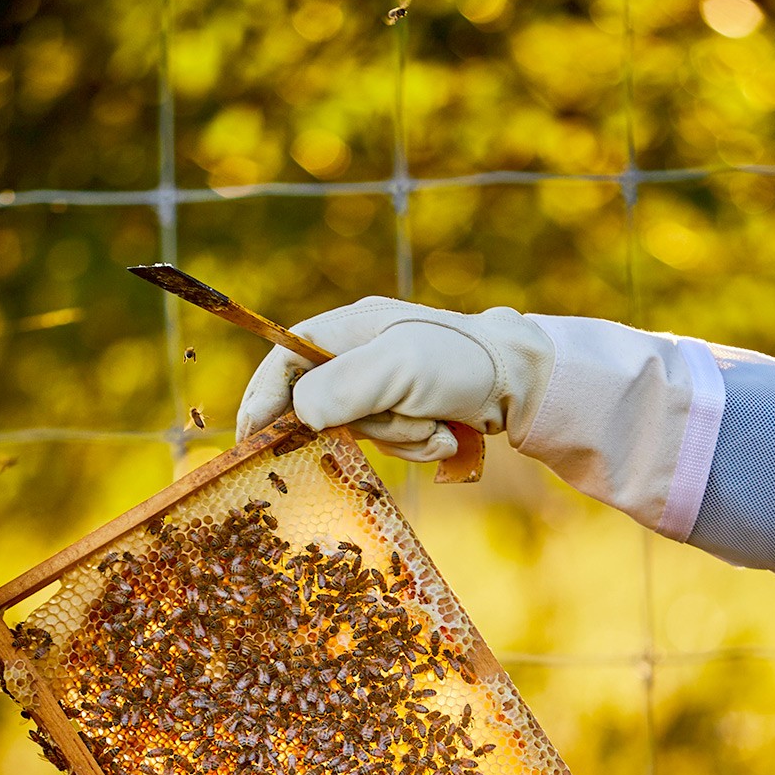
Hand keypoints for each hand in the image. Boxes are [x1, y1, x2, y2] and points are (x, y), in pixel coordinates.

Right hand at [235, 297, 553, 461]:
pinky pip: (391, 443)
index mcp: (346, 328)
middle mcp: (358, 354)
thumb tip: (299, 414)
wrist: (523, 383)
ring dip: (400, 439)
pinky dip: (418, 446)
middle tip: (404, 422)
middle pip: (322, 407)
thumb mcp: (397, 369)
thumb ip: (342, 388)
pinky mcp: (407, 411)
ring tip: (436, 426)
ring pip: (361, 433)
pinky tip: (446, 435)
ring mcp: (383, 385)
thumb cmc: (459, 363)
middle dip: (365, 427)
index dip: (262, 399)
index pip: (283, 362)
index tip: (251, 439)